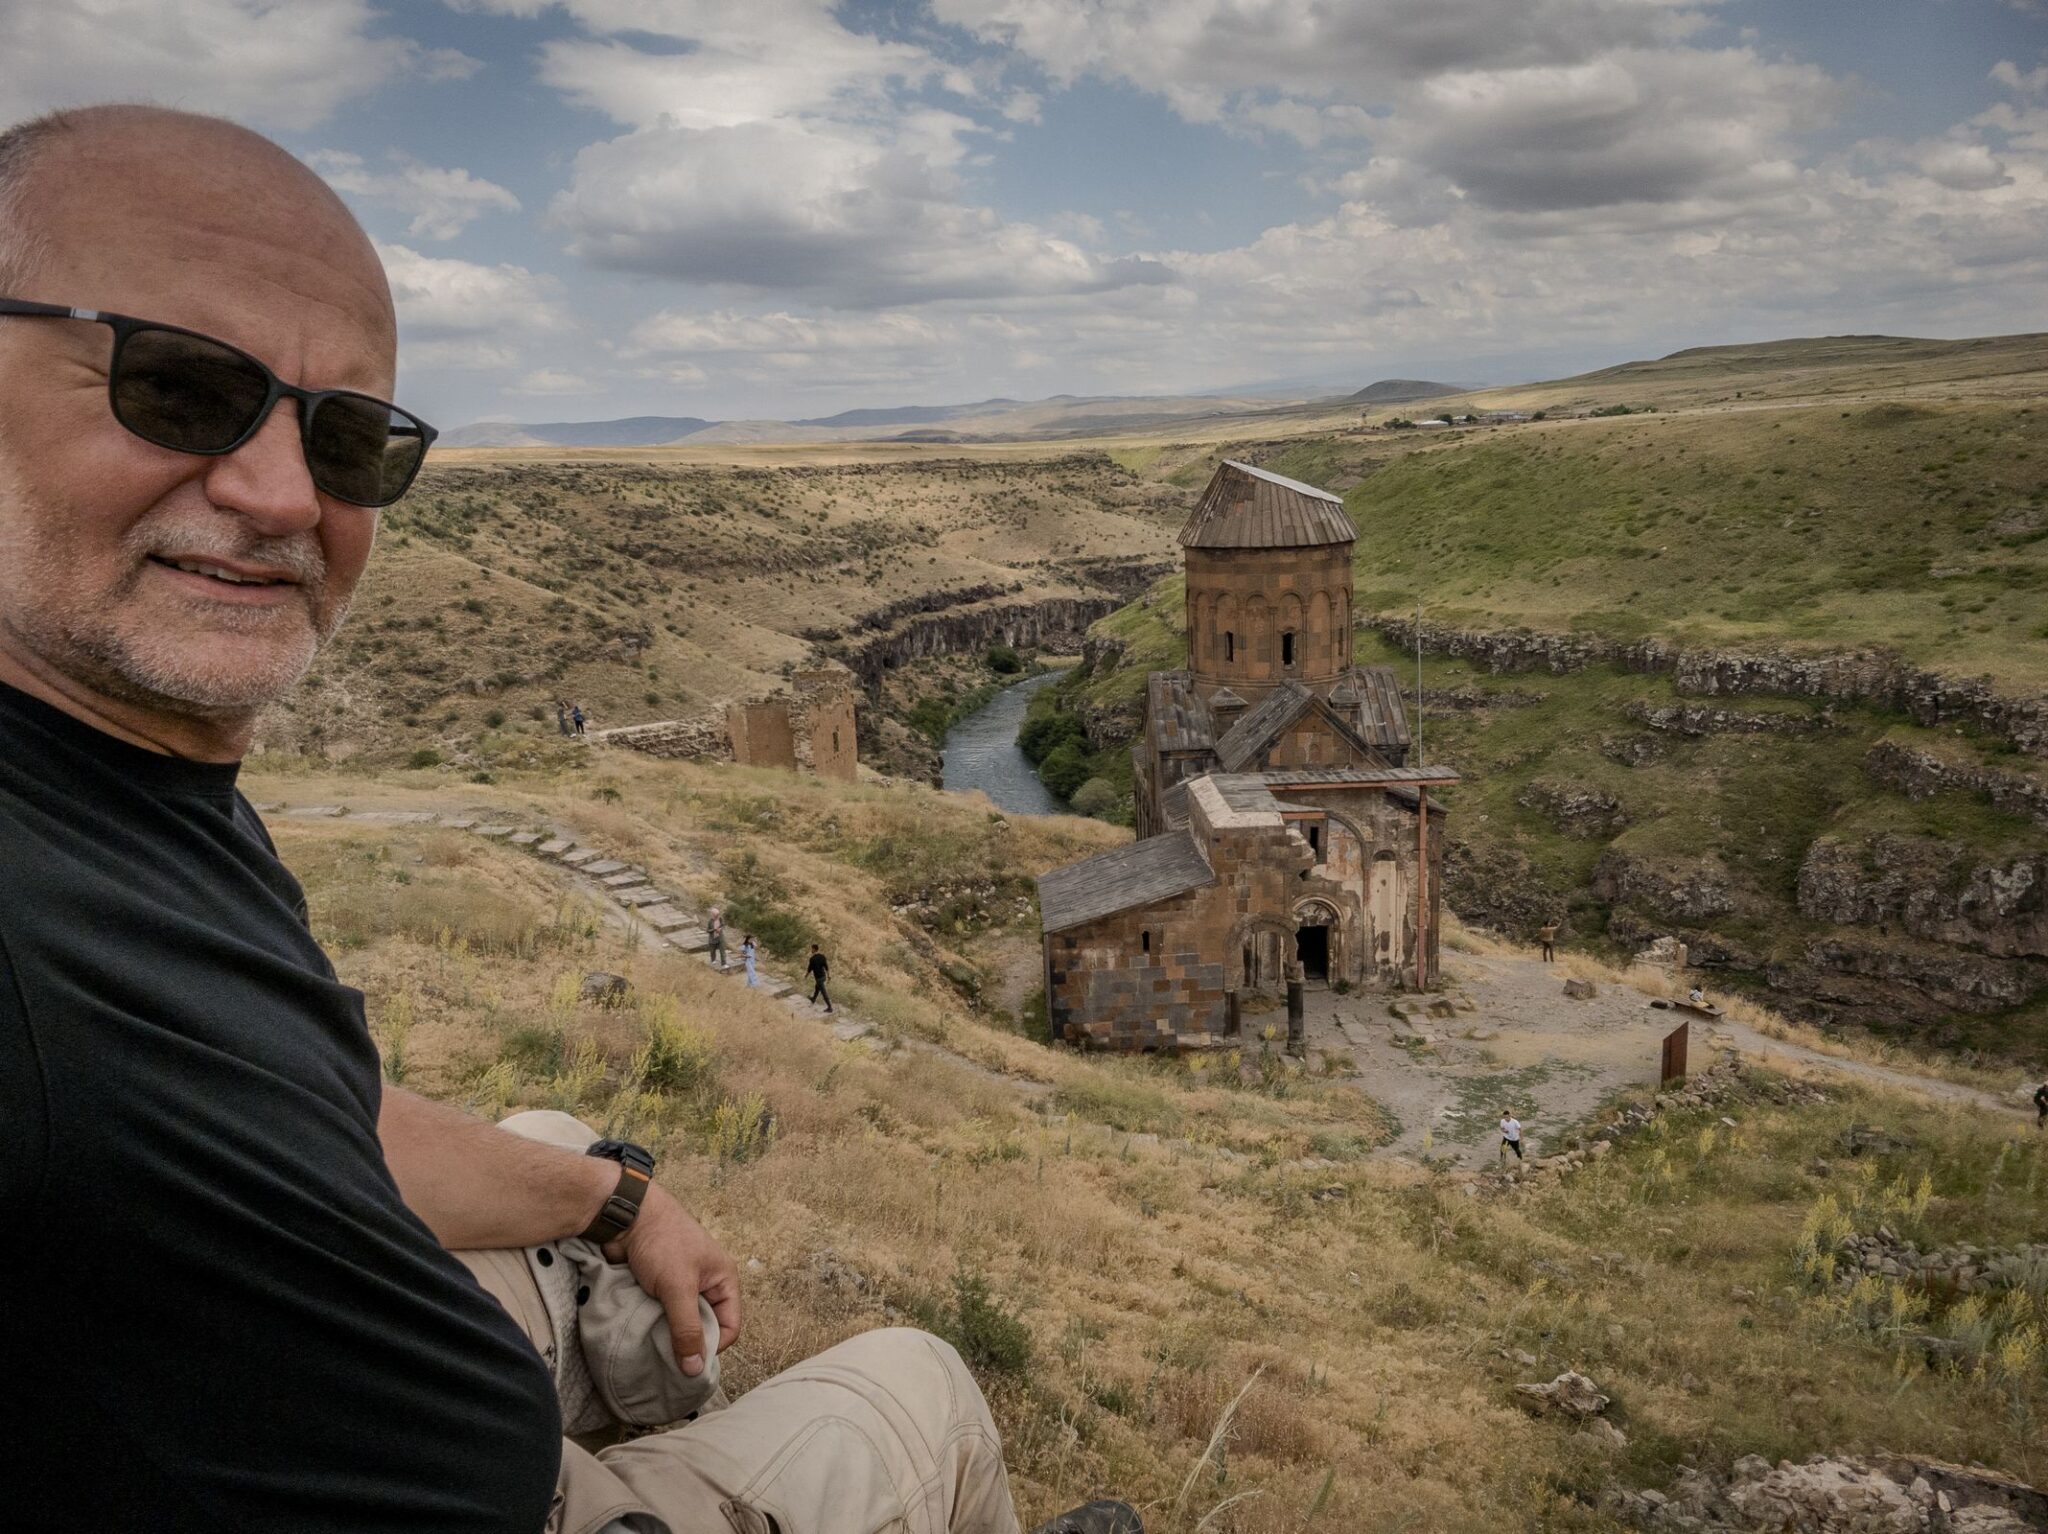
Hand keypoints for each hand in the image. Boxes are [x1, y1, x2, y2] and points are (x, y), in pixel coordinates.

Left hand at [607, 1185, 741, 1375]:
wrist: (627, 1216)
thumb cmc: (662, 1243)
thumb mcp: (678, 1287)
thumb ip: (687, 1328)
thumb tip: (695, 1370)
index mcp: (723, 1280)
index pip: (730, 1326)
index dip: (713, 1346)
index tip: (688, 1359)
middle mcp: (706, 1285)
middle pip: (705, 1327)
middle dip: (688, 1343)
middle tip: (668, 1358)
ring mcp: (682, 1286)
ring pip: (681, 1323)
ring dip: (668, 1334)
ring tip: (652, 1345)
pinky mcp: (660, 1288)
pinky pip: (663, 1316)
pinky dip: (654, 1325)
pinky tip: (642, 1332)